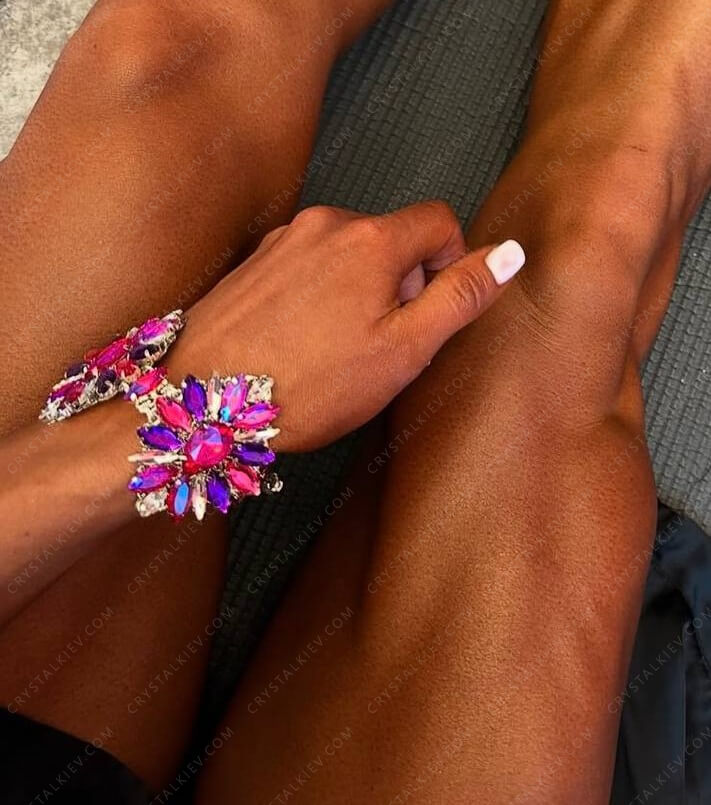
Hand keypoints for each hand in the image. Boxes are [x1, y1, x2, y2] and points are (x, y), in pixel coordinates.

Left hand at [168, 202, 524, 450]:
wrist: (202, 401)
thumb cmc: (306, 385)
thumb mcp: (403, 351)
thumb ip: (459, 298)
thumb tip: (507, 256)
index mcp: (370, 240)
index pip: (438, 221)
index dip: (451, 263)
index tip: (433, 308)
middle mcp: (324, 224)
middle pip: (391, 236)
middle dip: (402, 282)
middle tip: (383, 342)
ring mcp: (282, 240)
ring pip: (348, 252)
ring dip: (359, 289)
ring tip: (338, 347)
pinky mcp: (254, 262)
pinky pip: (308, 265)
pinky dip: (320, 293)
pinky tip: (302, 339)